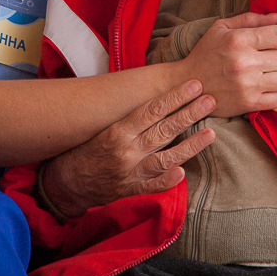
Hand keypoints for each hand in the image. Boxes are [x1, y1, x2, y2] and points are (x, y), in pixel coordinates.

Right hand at [41, 80, 216, 218]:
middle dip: (190, 113)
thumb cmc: (87, 149)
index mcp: (119, 130)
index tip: (194, 85)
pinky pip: (153, 186)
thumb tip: (160, 101)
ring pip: (166, 157)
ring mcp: (130, 172)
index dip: (176, 96)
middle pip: (165, 129)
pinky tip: (183, 173)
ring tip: (210, 133)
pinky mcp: (131, 190)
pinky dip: (167, 180)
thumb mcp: (105, 128)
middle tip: (210, 100)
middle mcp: (127, 150)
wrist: (66, 182)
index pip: (153, 109)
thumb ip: (131, 119)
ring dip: (191, 145)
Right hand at [178, 11, 276, 116]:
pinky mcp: (249, 103)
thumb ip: (251, 19)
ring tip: (271, 73)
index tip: (273, 41)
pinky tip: (267, 87)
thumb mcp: (221, 28)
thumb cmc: (206, 52)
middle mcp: (245, 62)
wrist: (188, 85)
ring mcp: (248, 85)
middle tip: (271, 57)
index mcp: (239, 40)